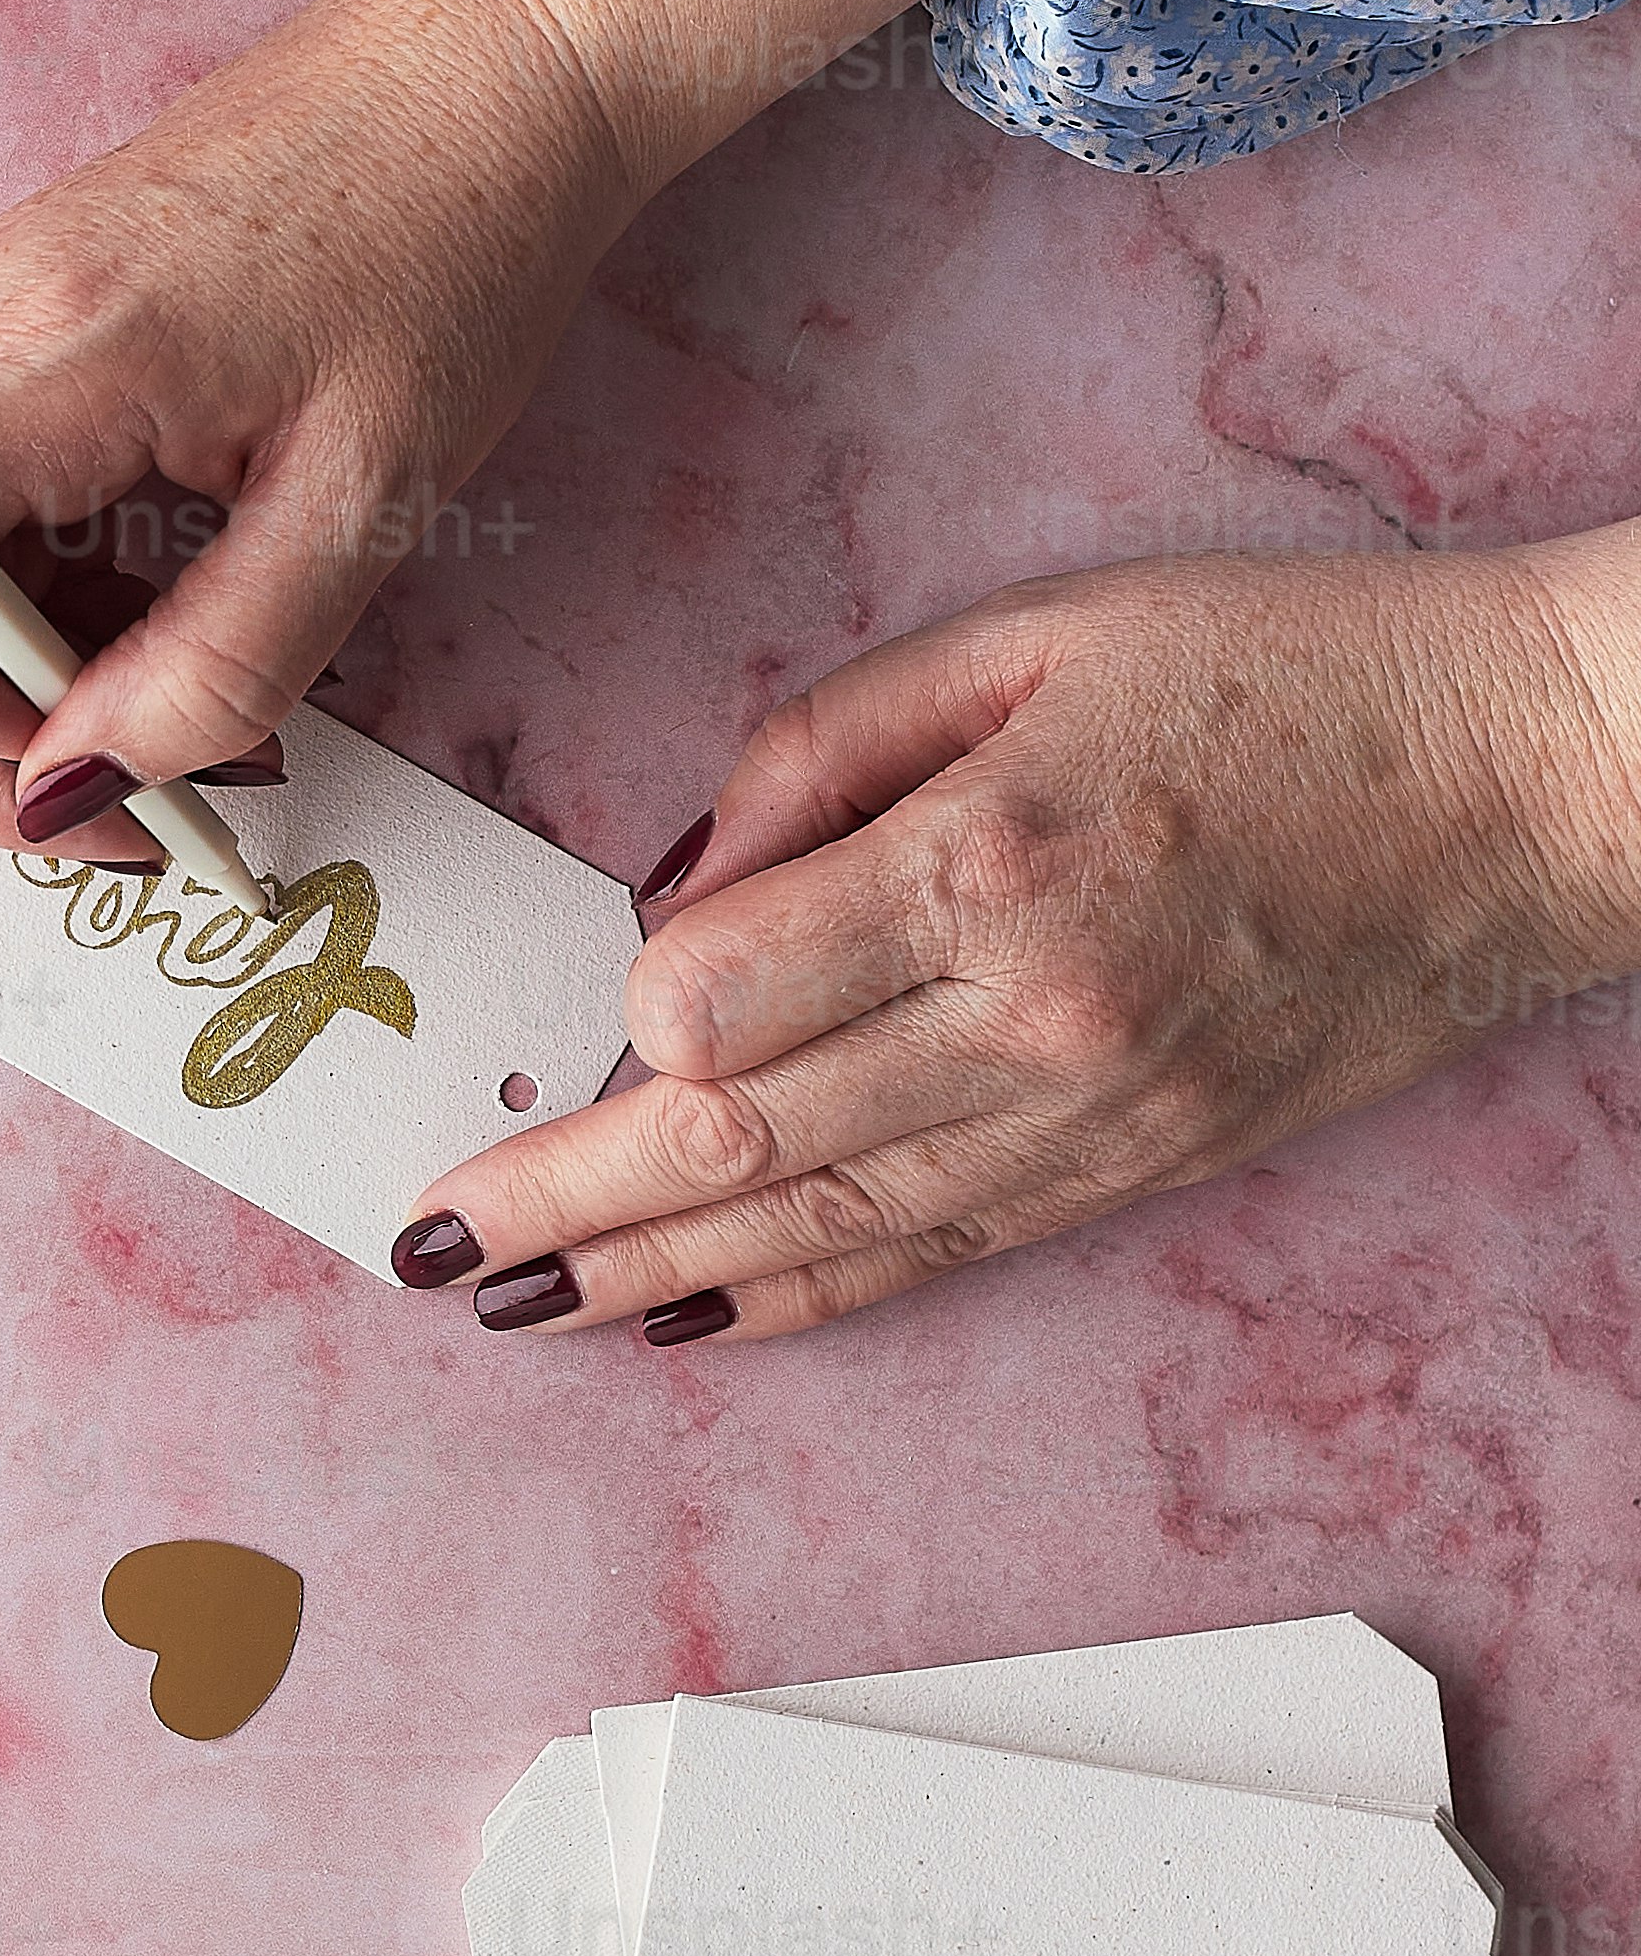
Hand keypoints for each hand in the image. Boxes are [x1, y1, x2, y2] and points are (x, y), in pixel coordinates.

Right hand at [0, 0, 945, 859]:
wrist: (496, 54)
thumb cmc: (453, 248)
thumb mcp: (363, 502)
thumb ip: (213, 669)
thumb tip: (74, 787)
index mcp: (43, 360)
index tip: (62, 779)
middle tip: (135, 803)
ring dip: (25, 659)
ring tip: (189, 708)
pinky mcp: (32, 309)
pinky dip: (53, 583)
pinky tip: (173, 608)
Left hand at [392, 540, 1640, 1348]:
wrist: (1527, 784)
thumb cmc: (1287, 674)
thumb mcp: (1033, 635)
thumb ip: (827, 751)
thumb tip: (676, 881)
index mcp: (988, 862)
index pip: (722, 994)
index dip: (626, 1007)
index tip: (584, 999)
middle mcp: (1029, 1019)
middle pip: (734, 1145)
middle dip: (562, 1200)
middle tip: (429, 1239)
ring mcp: (1085, 1117)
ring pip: (816, 1231)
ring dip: (643, 1274)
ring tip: (513, 1300)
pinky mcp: (1131, 1169)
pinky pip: (925, 1256)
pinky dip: (792, 1300)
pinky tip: (685, 1320)